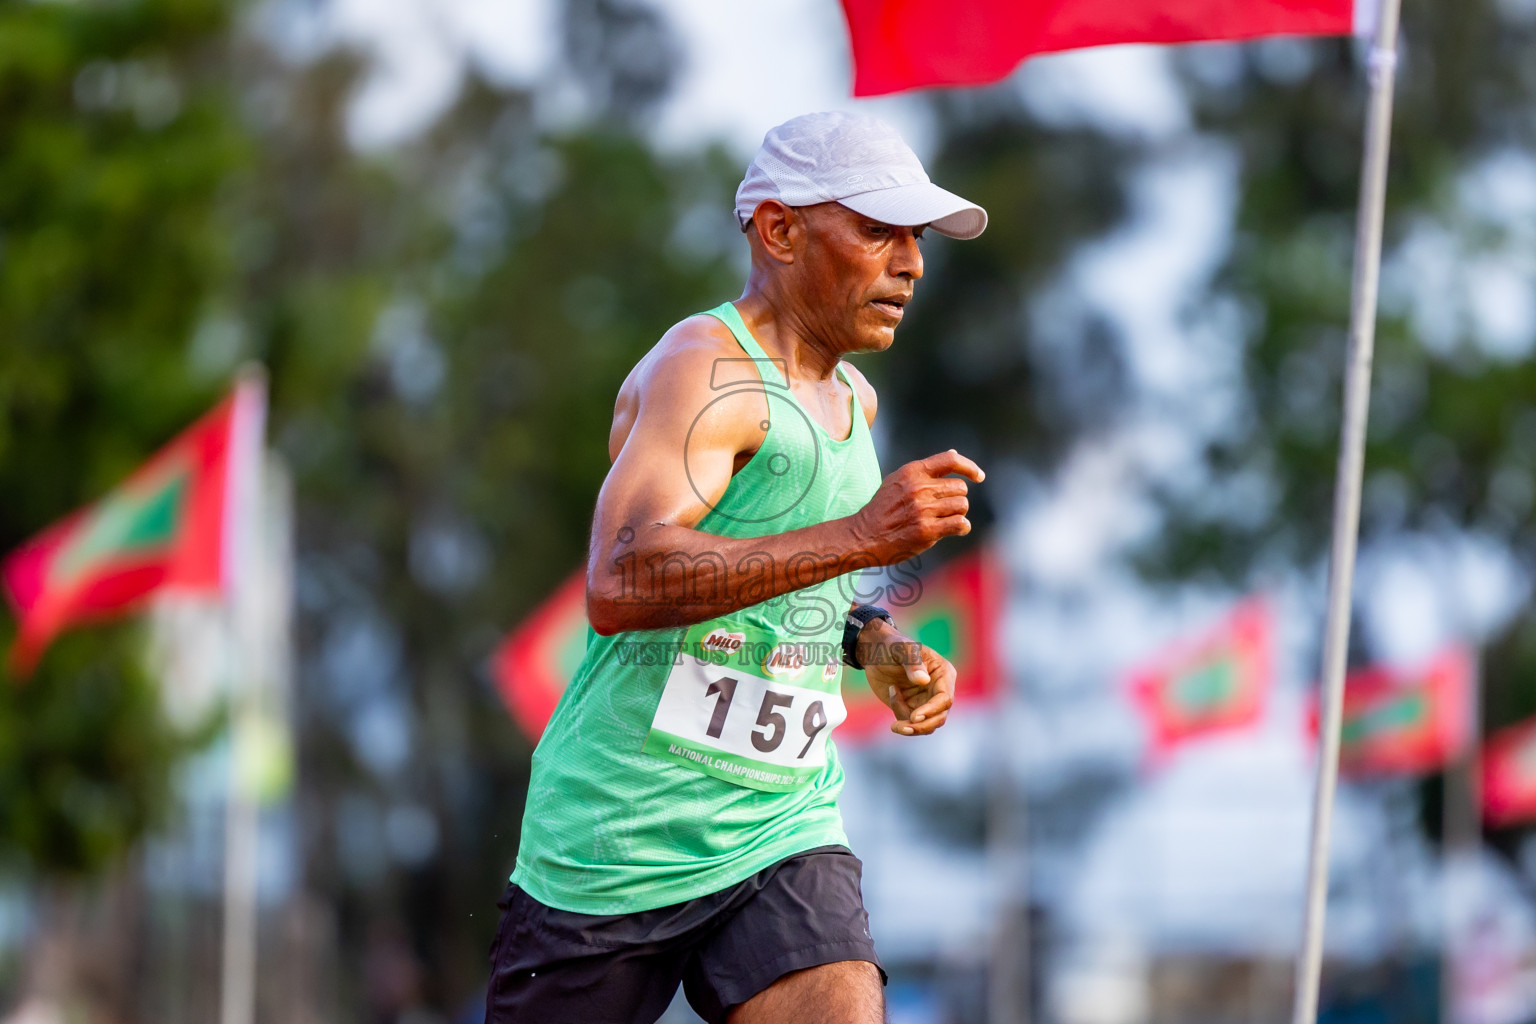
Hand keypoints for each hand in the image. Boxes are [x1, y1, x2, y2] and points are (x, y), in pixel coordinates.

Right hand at [850, 450, 983, 565]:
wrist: (863, 535)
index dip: (970, 467)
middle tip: (946, 508)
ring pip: (962, 505)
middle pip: (960, 487)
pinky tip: (955, 529)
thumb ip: (925, 469)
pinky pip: (960, 524)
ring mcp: (923, 510)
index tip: (979, 477)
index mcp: (912, 472)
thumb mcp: (898, 480)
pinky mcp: (927, 531)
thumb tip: (954, 453)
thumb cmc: (882, 508)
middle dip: (957, 498)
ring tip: (945, 519)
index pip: (951, 460)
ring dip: (958, 513)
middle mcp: (919, 488)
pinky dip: (962, 527)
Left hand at [858, 618, 954, 735]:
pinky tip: (892, 692)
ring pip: (928, 725)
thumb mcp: (901, 649)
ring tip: (894, 725)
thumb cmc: (892, 646)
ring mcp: (927, 701)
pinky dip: (900, 718)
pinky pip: (912, 724)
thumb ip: (912, 662)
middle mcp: (939, 690)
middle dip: (922, 726)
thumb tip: (924, 680)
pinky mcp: (914, 709)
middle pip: (940, 717)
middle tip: (901, 727)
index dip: (932, 710)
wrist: (875, 653)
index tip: (914, 716)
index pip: (945, 698)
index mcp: (943, 673)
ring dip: (911, 728)